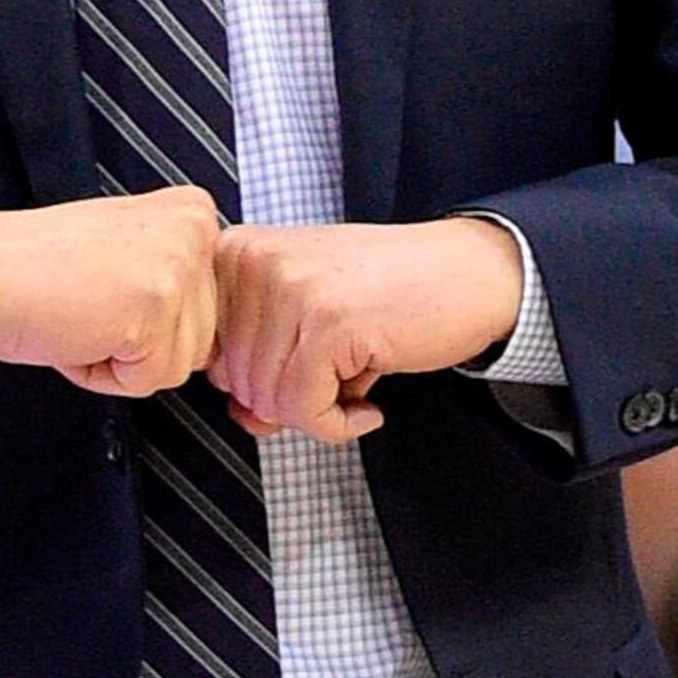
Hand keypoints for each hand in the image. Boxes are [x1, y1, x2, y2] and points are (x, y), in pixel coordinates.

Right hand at [0, 190, 221, 397]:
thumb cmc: (34, 269)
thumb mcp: (129, 249)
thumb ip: (174, 274)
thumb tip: (208, 331)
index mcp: (193, 214)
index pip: (205, 307)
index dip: (148, 318)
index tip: (103, 288)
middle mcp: (196, 231)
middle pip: (199, 339)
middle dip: (140, 343)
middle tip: (88, 305)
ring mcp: (177, 268)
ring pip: (179, 364)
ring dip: (124, 360)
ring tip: (83, 315)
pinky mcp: (153, 308)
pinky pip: (148, 381)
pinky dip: (105, 375)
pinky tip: (77, 330)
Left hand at [208, 220, 523, 443]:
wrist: (468, 273)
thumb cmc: (390, 291)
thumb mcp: (306, 314)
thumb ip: (260, 360)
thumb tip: (245, 417)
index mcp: (239, 252)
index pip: (209, 353)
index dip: (258, 378)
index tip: (302, 365)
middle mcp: (257, 262)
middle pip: (236, 383)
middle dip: (292, 397)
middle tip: (339, 373)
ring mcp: (292, 290)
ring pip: (268, 401)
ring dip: (320, 410)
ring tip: (356, 374)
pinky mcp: (329, 325)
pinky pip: (305, 411)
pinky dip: (339, 424)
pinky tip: (369, 402)